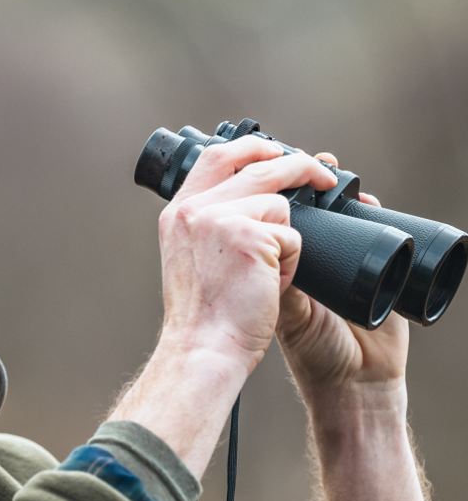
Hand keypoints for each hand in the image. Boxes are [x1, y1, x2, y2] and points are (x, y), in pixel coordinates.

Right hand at [158, 136, 337, 372]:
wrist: (205, 351)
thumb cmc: (204, 320)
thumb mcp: (193, 261)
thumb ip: (210, 227)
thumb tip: (253, 198)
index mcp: (178, 214)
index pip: (216, 157)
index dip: (252, 148)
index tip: (276, 152)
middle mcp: (195, 210)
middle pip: (258, 164)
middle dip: (298, 165)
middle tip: (322, 175)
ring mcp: (222, 220)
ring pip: (281, 203)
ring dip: (286, 239)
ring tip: (267, 276)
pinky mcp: (252, 237)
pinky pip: (293, 236)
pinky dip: (292, 264)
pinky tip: (269, 288)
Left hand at [276, 151, 409, 405]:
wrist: (354, 381)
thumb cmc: (313, 355)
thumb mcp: (285, 316)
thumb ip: (274, 284)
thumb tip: (255, 249)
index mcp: (274, 267)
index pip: (268, 220)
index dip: (267, 197)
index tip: (264, 176)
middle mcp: (305, 258)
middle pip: (302, 206)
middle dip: (301, 179)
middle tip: (302, 166)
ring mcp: (339, 258)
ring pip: (337, 210)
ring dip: (336, 188)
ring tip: (329, 174)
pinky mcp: (376, 262)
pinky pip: (372, 224)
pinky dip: (370, 207)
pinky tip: (366, 200)